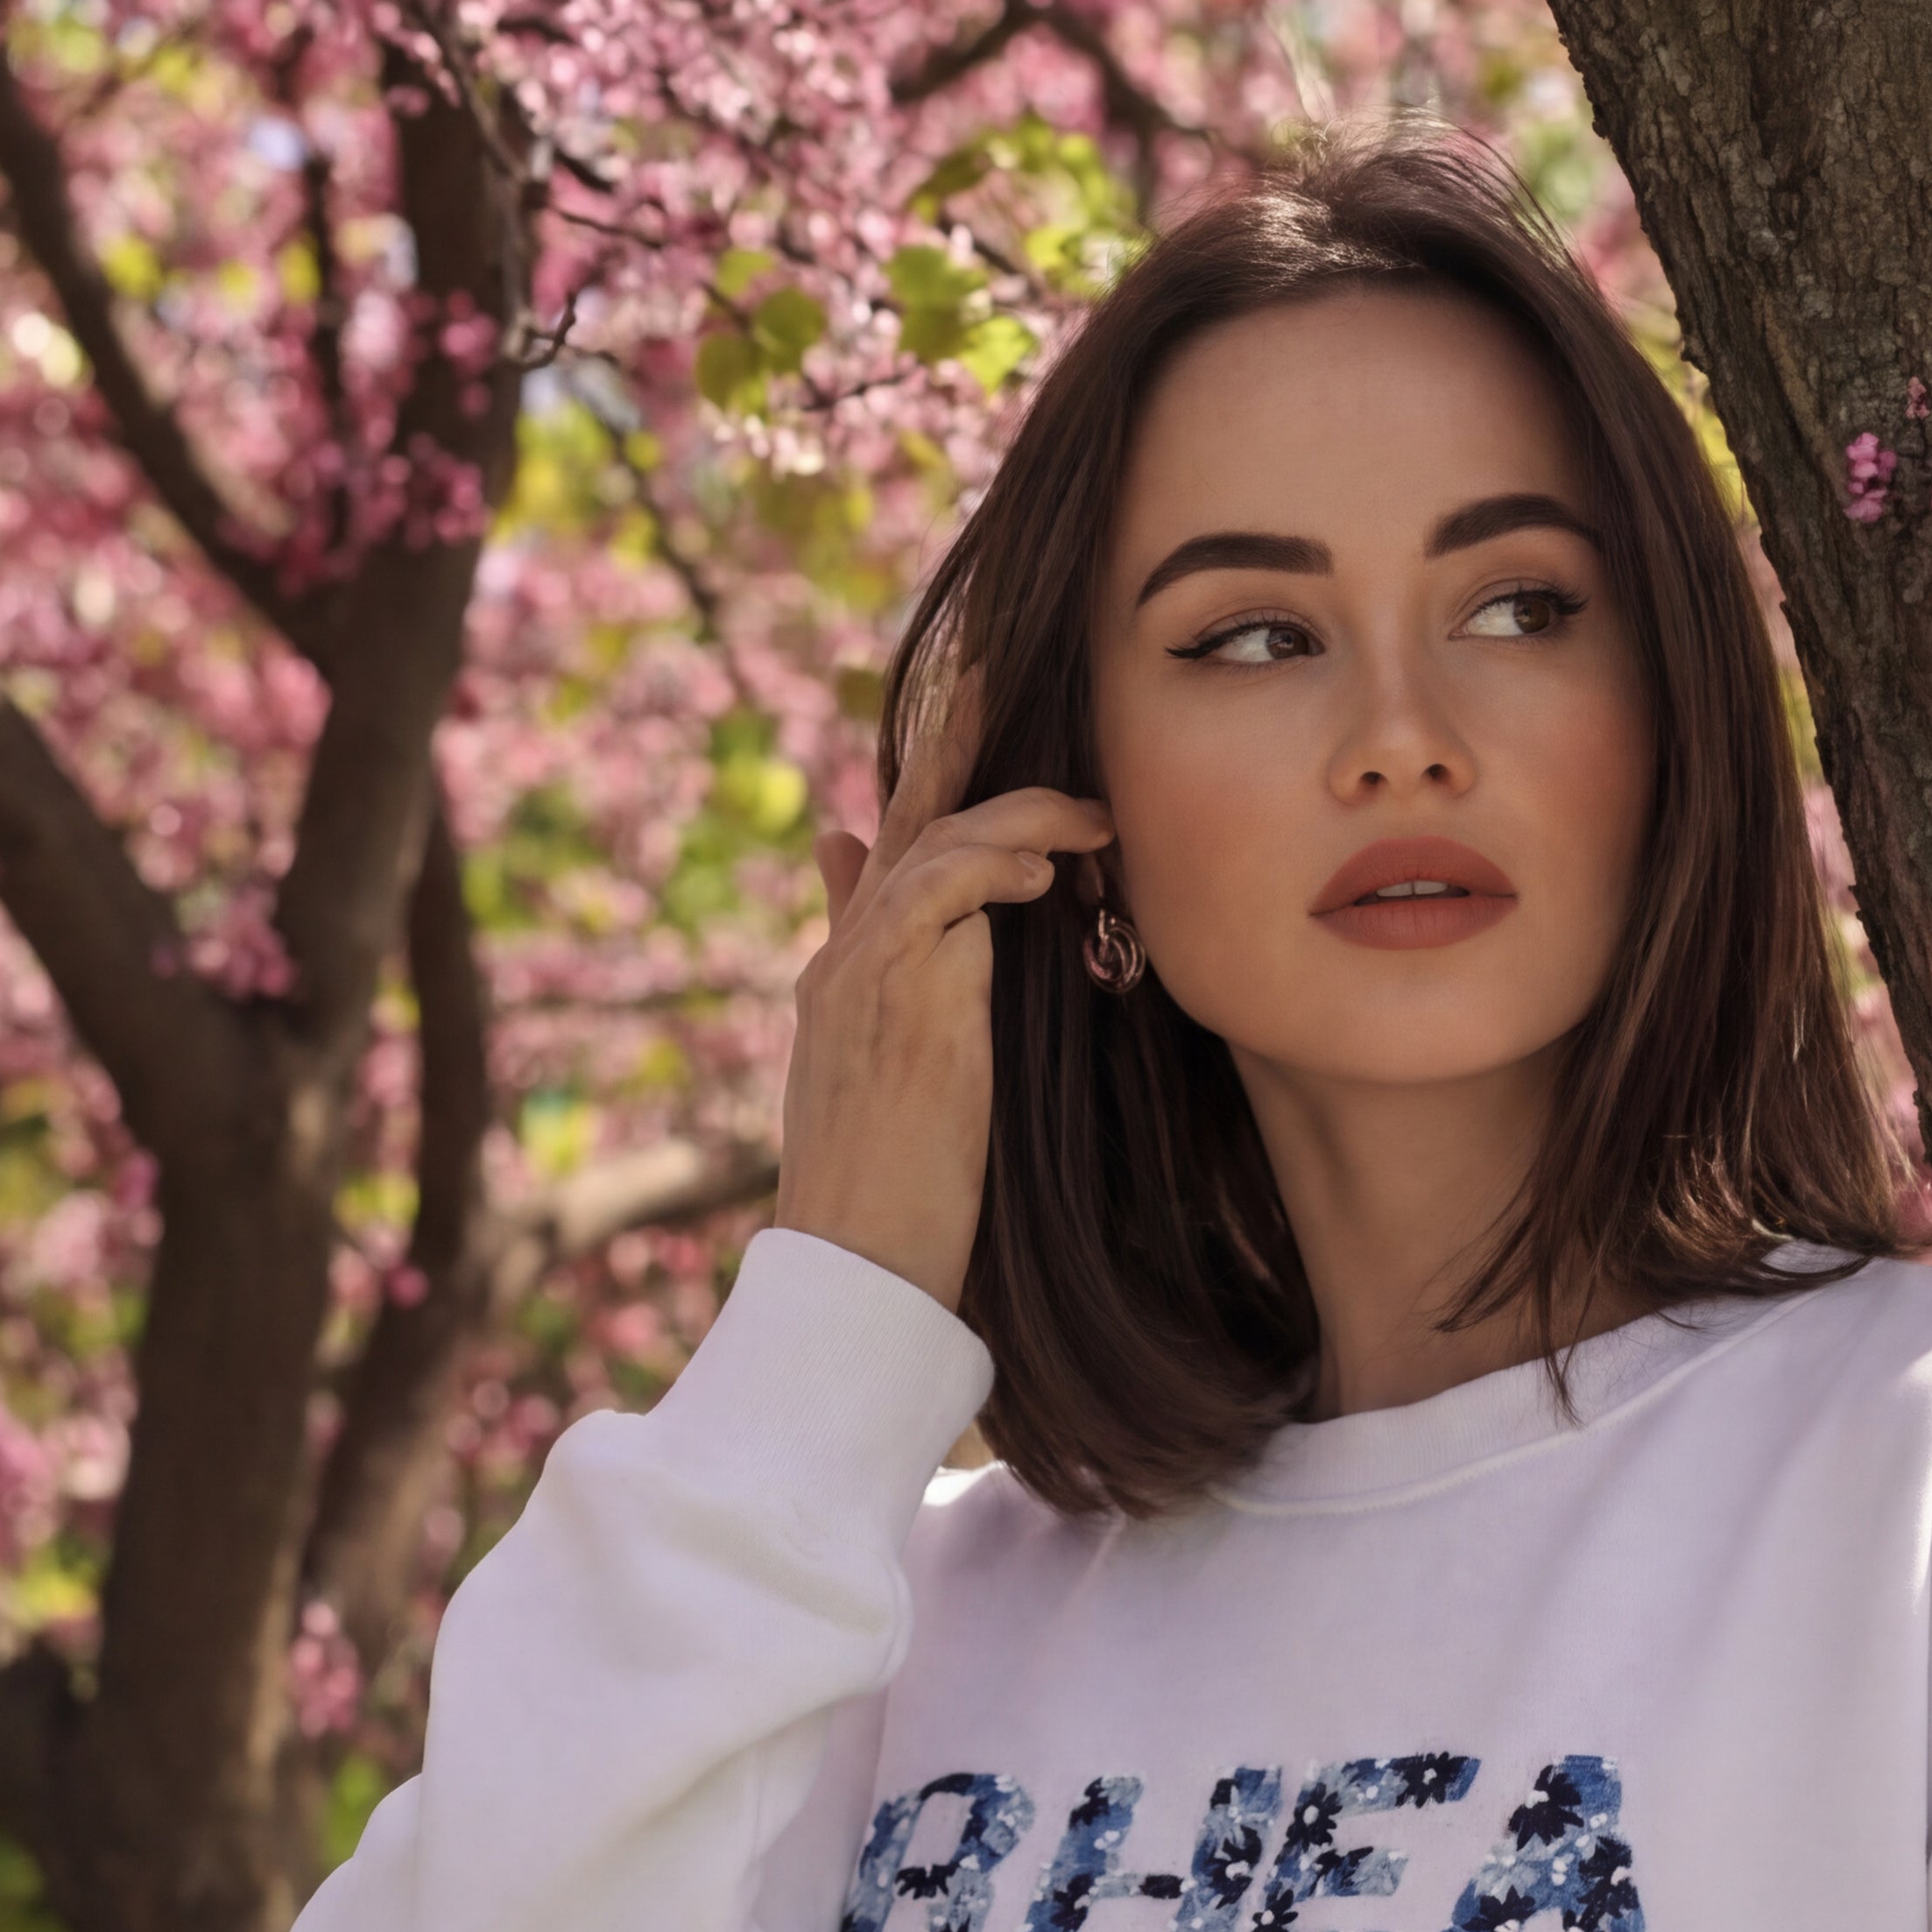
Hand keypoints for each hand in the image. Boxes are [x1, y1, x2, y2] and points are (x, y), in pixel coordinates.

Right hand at [776, 660, 1112, 1312]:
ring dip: (1013, 814)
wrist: (858, 1268)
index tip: (970, 723)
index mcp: (848, 977)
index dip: (933, 786)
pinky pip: (940, 884)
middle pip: (902, 820)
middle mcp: (844, 960)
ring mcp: (858, 970)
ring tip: (1087, 813)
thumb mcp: (902, 1090)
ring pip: (929, 845)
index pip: (892, 855)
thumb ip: (903, 1004)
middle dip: (948, 739)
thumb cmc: (895, 1199)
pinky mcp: (888, 990)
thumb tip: (900, 947)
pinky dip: (994, 860)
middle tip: (993, 664)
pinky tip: (1050, 862)